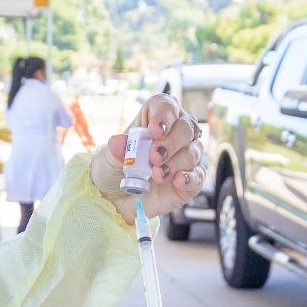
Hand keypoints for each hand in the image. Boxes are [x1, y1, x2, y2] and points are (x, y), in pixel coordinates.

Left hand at [90, 93, 206, 221]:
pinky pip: (199, 175)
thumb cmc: (114, 170)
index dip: (164, 115)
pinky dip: (190, 177)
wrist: (116, 200)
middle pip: (186, 127)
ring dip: (176, 162)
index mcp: (155, 119)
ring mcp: (186, 156)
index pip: (167, 106)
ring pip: (194, 150)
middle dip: (171, 141)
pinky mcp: (191, 179)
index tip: (154, 130)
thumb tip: (117, 142)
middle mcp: (176, 134)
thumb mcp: (108, 159)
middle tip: (155, 157)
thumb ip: (115, 150)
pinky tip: (177, 181)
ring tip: (157, 174)